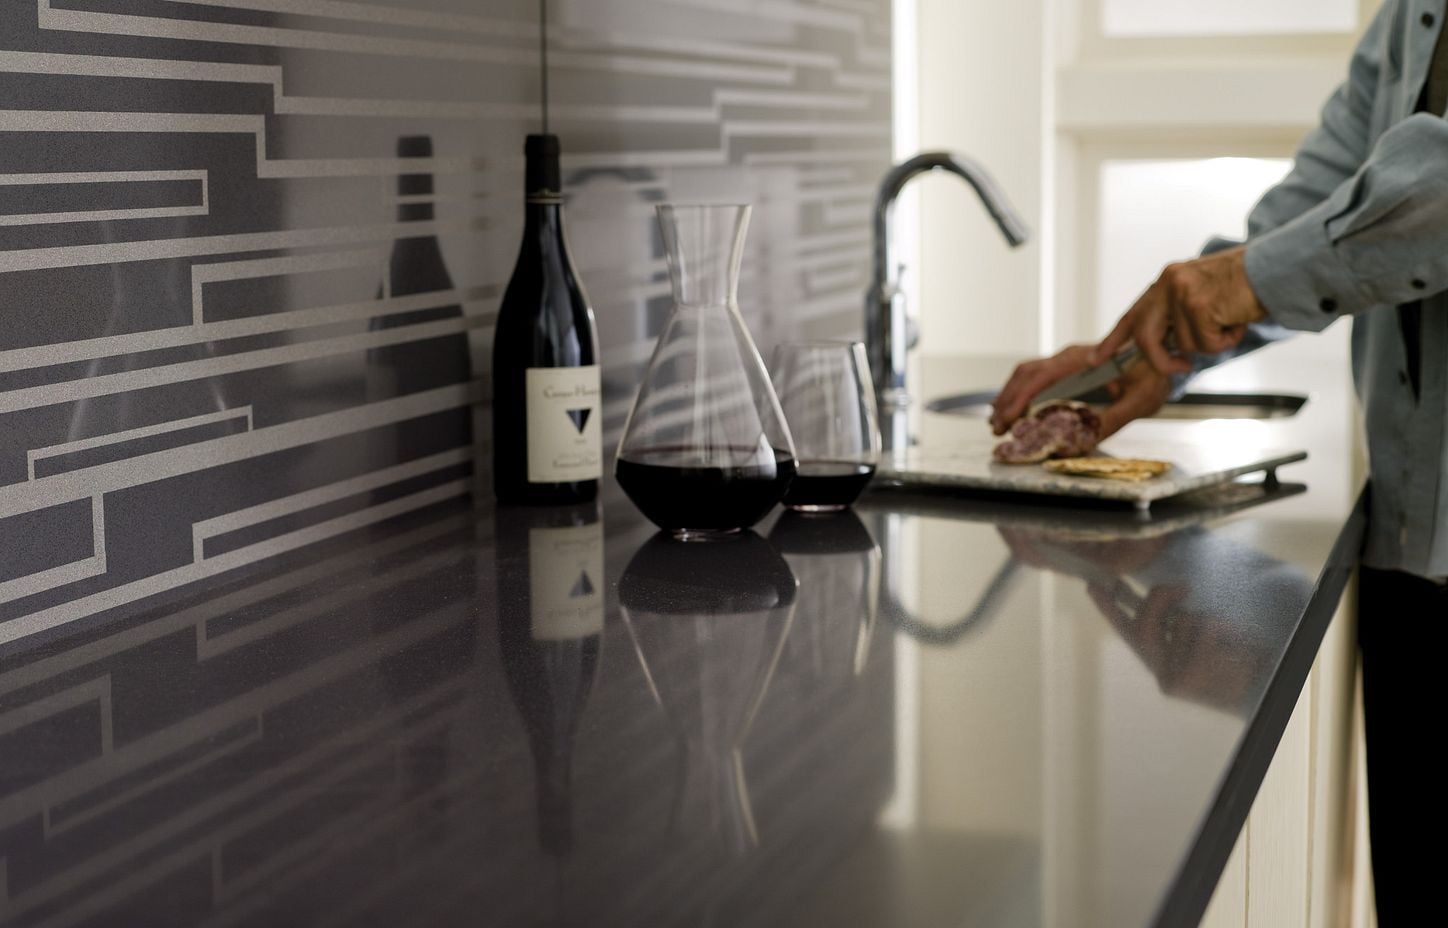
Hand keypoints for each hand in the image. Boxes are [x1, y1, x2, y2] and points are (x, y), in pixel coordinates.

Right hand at [990, 343, 1171, 438]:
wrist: (1163, 357)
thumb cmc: (1154, 375)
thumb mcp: (1139, 400)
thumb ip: (1112, 419)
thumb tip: (1084, 441)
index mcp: (1082, 359)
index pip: (1040, 376)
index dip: (1019, 398)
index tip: (1006, 419)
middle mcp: (1069, 356)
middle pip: (1026, 374)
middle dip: (1007, 401)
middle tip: (997, 428)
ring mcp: (1067, 361)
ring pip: (1027, 374)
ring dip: (1010, 397)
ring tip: (999, 422)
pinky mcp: (1068, 369)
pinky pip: (1037, 378)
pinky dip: (1021, 395)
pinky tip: (1016, 412)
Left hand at [1093, 246, 1267, 375]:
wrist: (1275, 267)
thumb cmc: (1244, 285)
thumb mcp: (1201, 293)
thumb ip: (1179, 315)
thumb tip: (1167, 348)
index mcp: (1166, 282)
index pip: (1132, 315)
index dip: (1114, 339)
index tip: (1097, 358)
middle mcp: (1168, 284)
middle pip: (1146, 338)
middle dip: (1162, 360)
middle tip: (1181, 366)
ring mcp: (1182, 293)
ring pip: (1185, 345)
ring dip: (1211, 343)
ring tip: (1230, 321)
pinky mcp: (1200, 305)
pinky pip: (1206, 345)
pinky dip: (1226, 341)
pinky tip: (1237, 321)